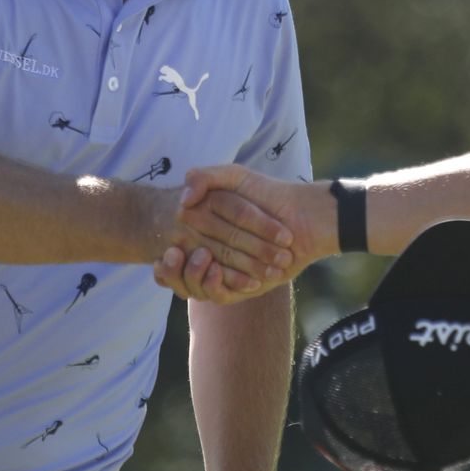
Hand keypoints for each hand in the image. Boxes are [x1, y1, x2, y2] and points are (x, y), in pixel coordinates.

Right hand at [155, 166, 334, 302]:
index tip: (164, 240)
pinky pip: (220, 294)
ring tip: (200, 257)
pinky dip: (217, 283)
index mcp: (206, 228)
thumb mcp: (234, 177)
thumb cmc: (269, 192)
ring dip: (194, 274)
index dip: (168, 247)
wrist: (306, 215)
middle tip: (172, 251)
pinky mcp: (239, 288)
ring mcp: (225, 271)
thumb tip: (184, 198)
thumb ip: (206, 177)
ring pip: (197, 283)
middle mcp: (212, 251)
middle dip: (178, 262)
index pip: (179, 243)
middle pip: (186, 265)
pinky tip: (218, 270)